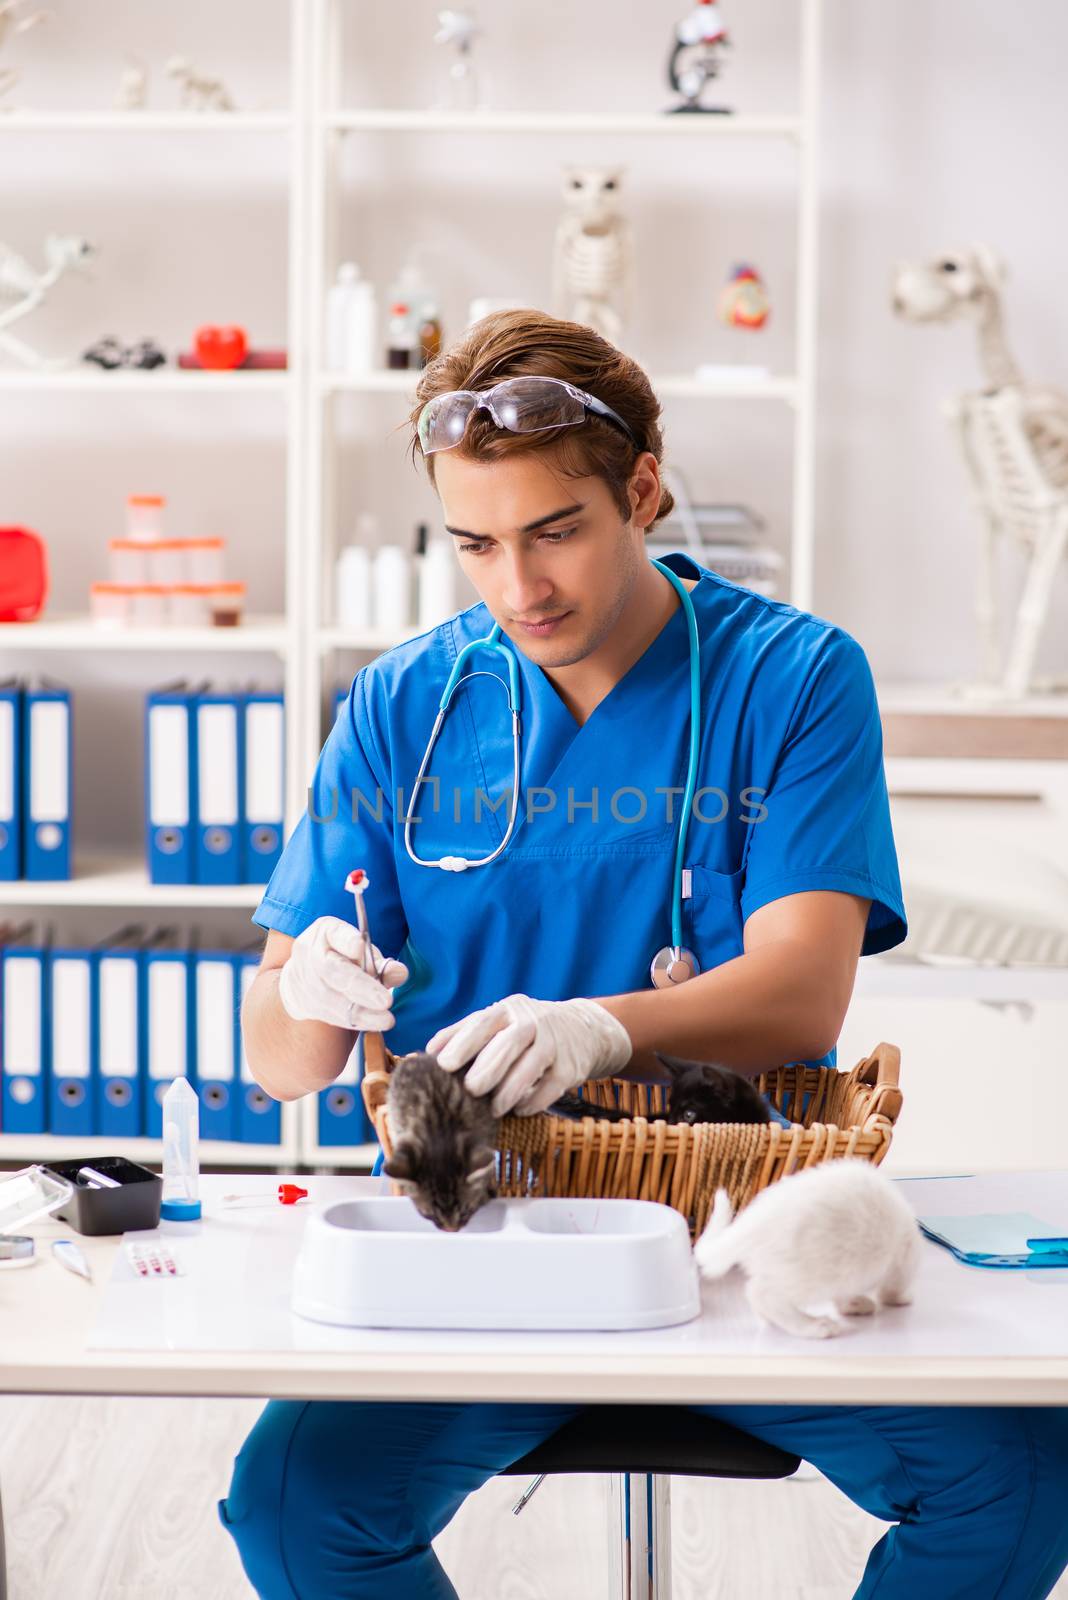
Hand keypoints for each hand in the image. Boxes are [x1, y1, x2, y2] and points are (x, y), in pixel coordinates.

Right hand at [278, 916, 408, 1031]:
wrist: (305, 976)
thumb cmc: (342, 958)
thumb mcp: (362, 952)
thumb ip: (381, 962)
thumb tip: (400, 974)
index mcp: (326, 932)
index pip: (336, 933)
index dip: (347, 939)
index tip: (359, 945)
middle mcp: (310, 953)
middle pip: (333, 970)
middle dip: (361, 987)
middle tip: (386, 1001)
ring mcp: (303, 979)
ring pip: (331, 999)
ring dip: (361, 1013)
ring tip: (386, 1020)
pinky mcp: (304, 1004)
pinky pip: (330, 1015)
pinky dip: (354, 1021)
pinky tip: (373, 1023)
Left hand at [426, 994, 632, 1117]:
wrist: (582, 1029)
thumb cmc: (526, 1028)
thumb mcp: (499, 1021)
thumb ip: (464, 1032)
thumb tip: (428, 1051)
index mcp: (508, 1010)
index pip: (483, 1023)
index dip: (463, 1043)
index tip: (444, 1064)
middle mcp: (533, 1022)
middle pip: (510, 1042)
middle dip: (488, 1068)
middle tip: (470, 1089)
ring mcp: (555, 1043)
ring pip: (532, 1066)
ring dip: (509, 1090)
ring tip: (492, 1109)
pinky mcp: (571, 1067)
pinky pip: (551, 1086)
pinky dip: (534, 1101)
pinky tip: (519, 1110)